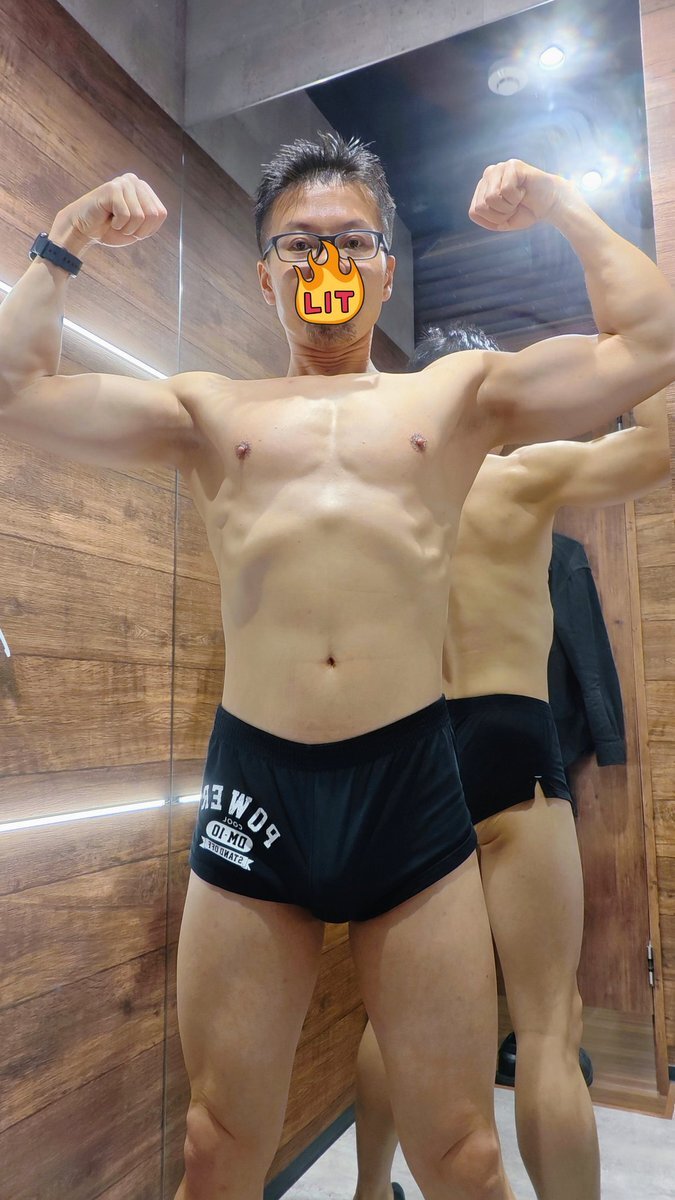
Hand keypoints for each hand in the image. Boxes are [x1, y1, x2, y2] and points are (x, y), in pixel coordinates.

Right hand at [48, 173, 166, 254]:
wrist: (83, 230)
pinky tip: (108, 219)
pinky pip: (125, 215)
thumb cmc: (110, 229)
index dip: (149, 229)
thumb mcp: (138, 227)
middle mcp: (135, 181)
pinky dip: (118, 224)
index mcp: (143, 189)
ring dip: (126, 228)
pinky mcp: (112, 188)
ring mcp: (123, 182)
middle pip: (153, 214)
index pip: (161, 213)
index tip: (133, 229)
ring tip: (115, 222)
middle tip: (123, 227)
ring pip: (139, 216)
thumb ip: (151, 219)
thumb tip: (161, 213)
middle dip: (139, 230)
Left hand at [468, 159, 572, 231]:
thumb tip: (478, 208)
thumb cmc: (526, 211)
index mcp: (482, 188)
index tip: (506, 214)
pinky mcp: (511, 165)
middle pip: (481, 206)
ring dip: (508, 206)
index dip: (492, 220)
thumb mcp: (501, 222)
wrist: (550, 204)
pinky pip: (505, 190)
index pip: (474, 212)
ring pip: (491, 199)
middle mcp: (488, 174)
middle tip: (514, 207)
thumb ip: (485, 217)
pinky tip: (524, 190)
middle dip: (500, 214)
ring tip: (518, 198)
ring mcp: (499, 168)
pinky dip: (516, 197)